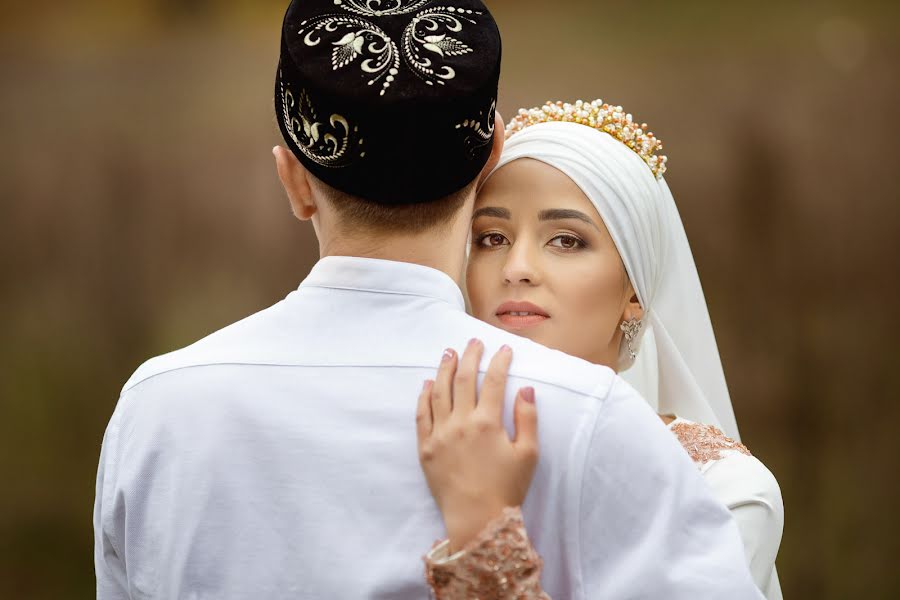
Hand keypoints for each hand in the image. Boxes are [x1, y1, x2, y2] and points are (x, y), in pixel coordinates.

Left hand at [416, 339, 538, 551]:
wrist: (477, 520)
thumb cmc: (506, 489)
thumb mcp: (528, 454)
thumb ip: (527, 418)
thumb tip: (526, 388)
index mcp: (488, 423)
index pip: (494, 381)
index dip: (499, 362)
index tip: (504, 350)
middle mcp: (461, 423)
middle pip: (464, 379)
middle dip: (470, 356)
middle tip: (474, 342)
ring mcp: (440, 434)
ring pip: (440, 391)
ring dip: (445, 368)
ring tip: (449, 353)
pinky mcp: (426, 447)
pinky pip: (422, 415)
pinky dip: (424, 396)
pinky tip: (428, 383)